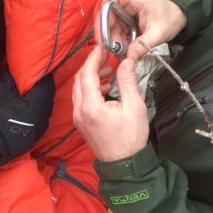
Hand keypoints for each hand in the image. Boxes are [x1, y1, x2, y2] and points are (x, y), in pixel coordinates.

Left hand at [73, 46, 148, 161]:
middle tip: (107, 56)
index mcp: (91, 106)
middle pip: (79, 79)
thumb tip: (126, 61)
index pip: (86, 73)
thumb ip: (127, 81)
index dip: (94, 57)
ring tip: (109, 71)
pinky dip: (90, 88)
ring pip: (78, 88)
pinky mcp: (81, 122)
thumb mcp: (134, 106)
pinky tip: (105, 87)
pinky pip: (80, 99)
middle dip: (91, 65)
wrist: (125, 165)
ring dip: (91, 76)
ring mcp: (78, 117)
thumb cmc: (131, 137)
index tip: (103, 47)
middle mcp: (79, 110)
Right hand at [95, 0, 186, 60]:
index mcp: (134, 0)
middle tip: (112, 49)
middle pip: (107, 16)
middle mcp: (127, 5)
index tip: (102, 30)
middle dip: (108, 33)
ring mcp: (126, 15)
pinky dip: (119, 43)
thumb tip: (129, 57)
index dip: (103, 13)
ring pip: (111, 27)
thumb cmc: (172, 18)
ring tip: (121, 54)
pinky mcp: (127, 24)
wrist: (181, 18)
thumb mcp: (159, 32)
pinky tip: (125, 52)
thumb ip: (144, 45)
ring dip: (113, 41)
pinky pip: (117, 33)